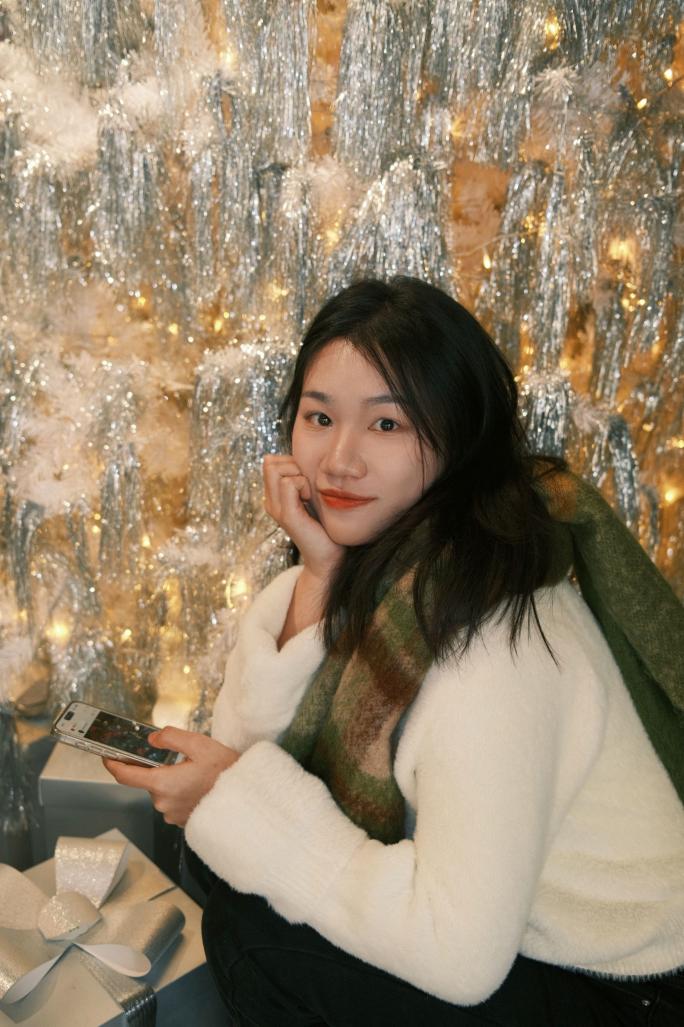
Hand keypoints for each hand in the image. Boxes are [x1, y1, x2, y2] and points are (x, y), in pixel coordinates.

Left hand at [102, 727, 238, 826]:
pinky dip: (181, 793)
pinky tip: (198, 787)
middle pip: (149, 781)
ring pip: (162, 792)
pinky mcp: (182, 821)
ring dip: (172, 781)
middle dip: (160, 769)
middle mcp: (162, 802)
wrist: (245, 800)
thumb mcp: (200, 745)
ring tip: (197, 774)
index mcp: (162, 783)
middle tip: (182, 760)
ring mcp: (172, 814)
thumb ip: (171, 738)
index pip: (126, 776)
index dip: (113, 764)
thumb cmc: (226, 774)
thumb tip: (153, 739)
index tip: (106, 757)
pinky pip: (173, 802)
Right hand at [263, 454, 342, 579]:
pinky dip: (302, 485)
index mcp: (274, 496)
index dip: (290, 463)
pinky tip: (309, 500)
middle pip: (270, 462)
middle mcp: (270, 501)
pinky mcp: (287, 515)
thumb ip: (304, 479)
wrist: (328, 556)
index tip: (306, 481)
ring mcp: (276, 509)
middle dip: (292, 466)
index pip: (271, 461)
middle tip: (307, 487)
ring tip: (308, 494)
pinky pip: (288, 483)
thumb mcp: (312, 496)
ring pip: (277, 470)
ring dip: (299, 475)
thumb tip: (304, 456)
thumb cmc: (325, 524)